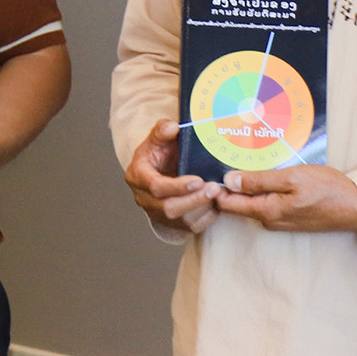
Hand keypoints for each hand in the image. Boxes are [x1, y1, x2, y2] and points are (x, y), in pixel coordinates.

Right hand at [125, 119, 223, 233]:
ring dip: (203, 208)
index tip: (198, 180)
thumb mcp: (157, 139)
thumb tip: (172, 127)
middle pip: (169, 208)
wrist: (160, 170)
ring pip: (182, 221)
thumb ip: (162, 131)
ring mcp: (157, 214)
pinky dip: (206, 217)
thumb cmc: (159, 154)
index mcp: (137, 177)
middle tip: (214, 188)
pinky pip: (192, 227)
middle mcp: (144, 199)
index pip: (155, 187)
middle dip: (194, 200)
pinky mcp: (172, 224)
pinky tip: (216, 203)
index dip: (177, 186)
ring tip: (218, 193)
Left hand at [216, 165, 356, 232]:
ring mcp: (280, 220)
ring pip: (252, 202)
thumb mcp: (291, 178)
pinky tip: (264, 174)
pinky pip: (266, 203)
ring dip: (246, 186)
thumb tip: (227, 181)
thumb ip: (259, 181)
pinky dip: (261, 189)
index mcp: (266, 211)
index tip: (209, 167)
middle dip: (228, 184)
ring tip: (242, 161)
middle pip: (237, 203)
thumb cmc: (328, 189)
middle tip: (225, 158)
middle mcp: (269, 220)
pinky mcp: (289, 217)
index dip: (215, 187)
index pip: (226, 204)